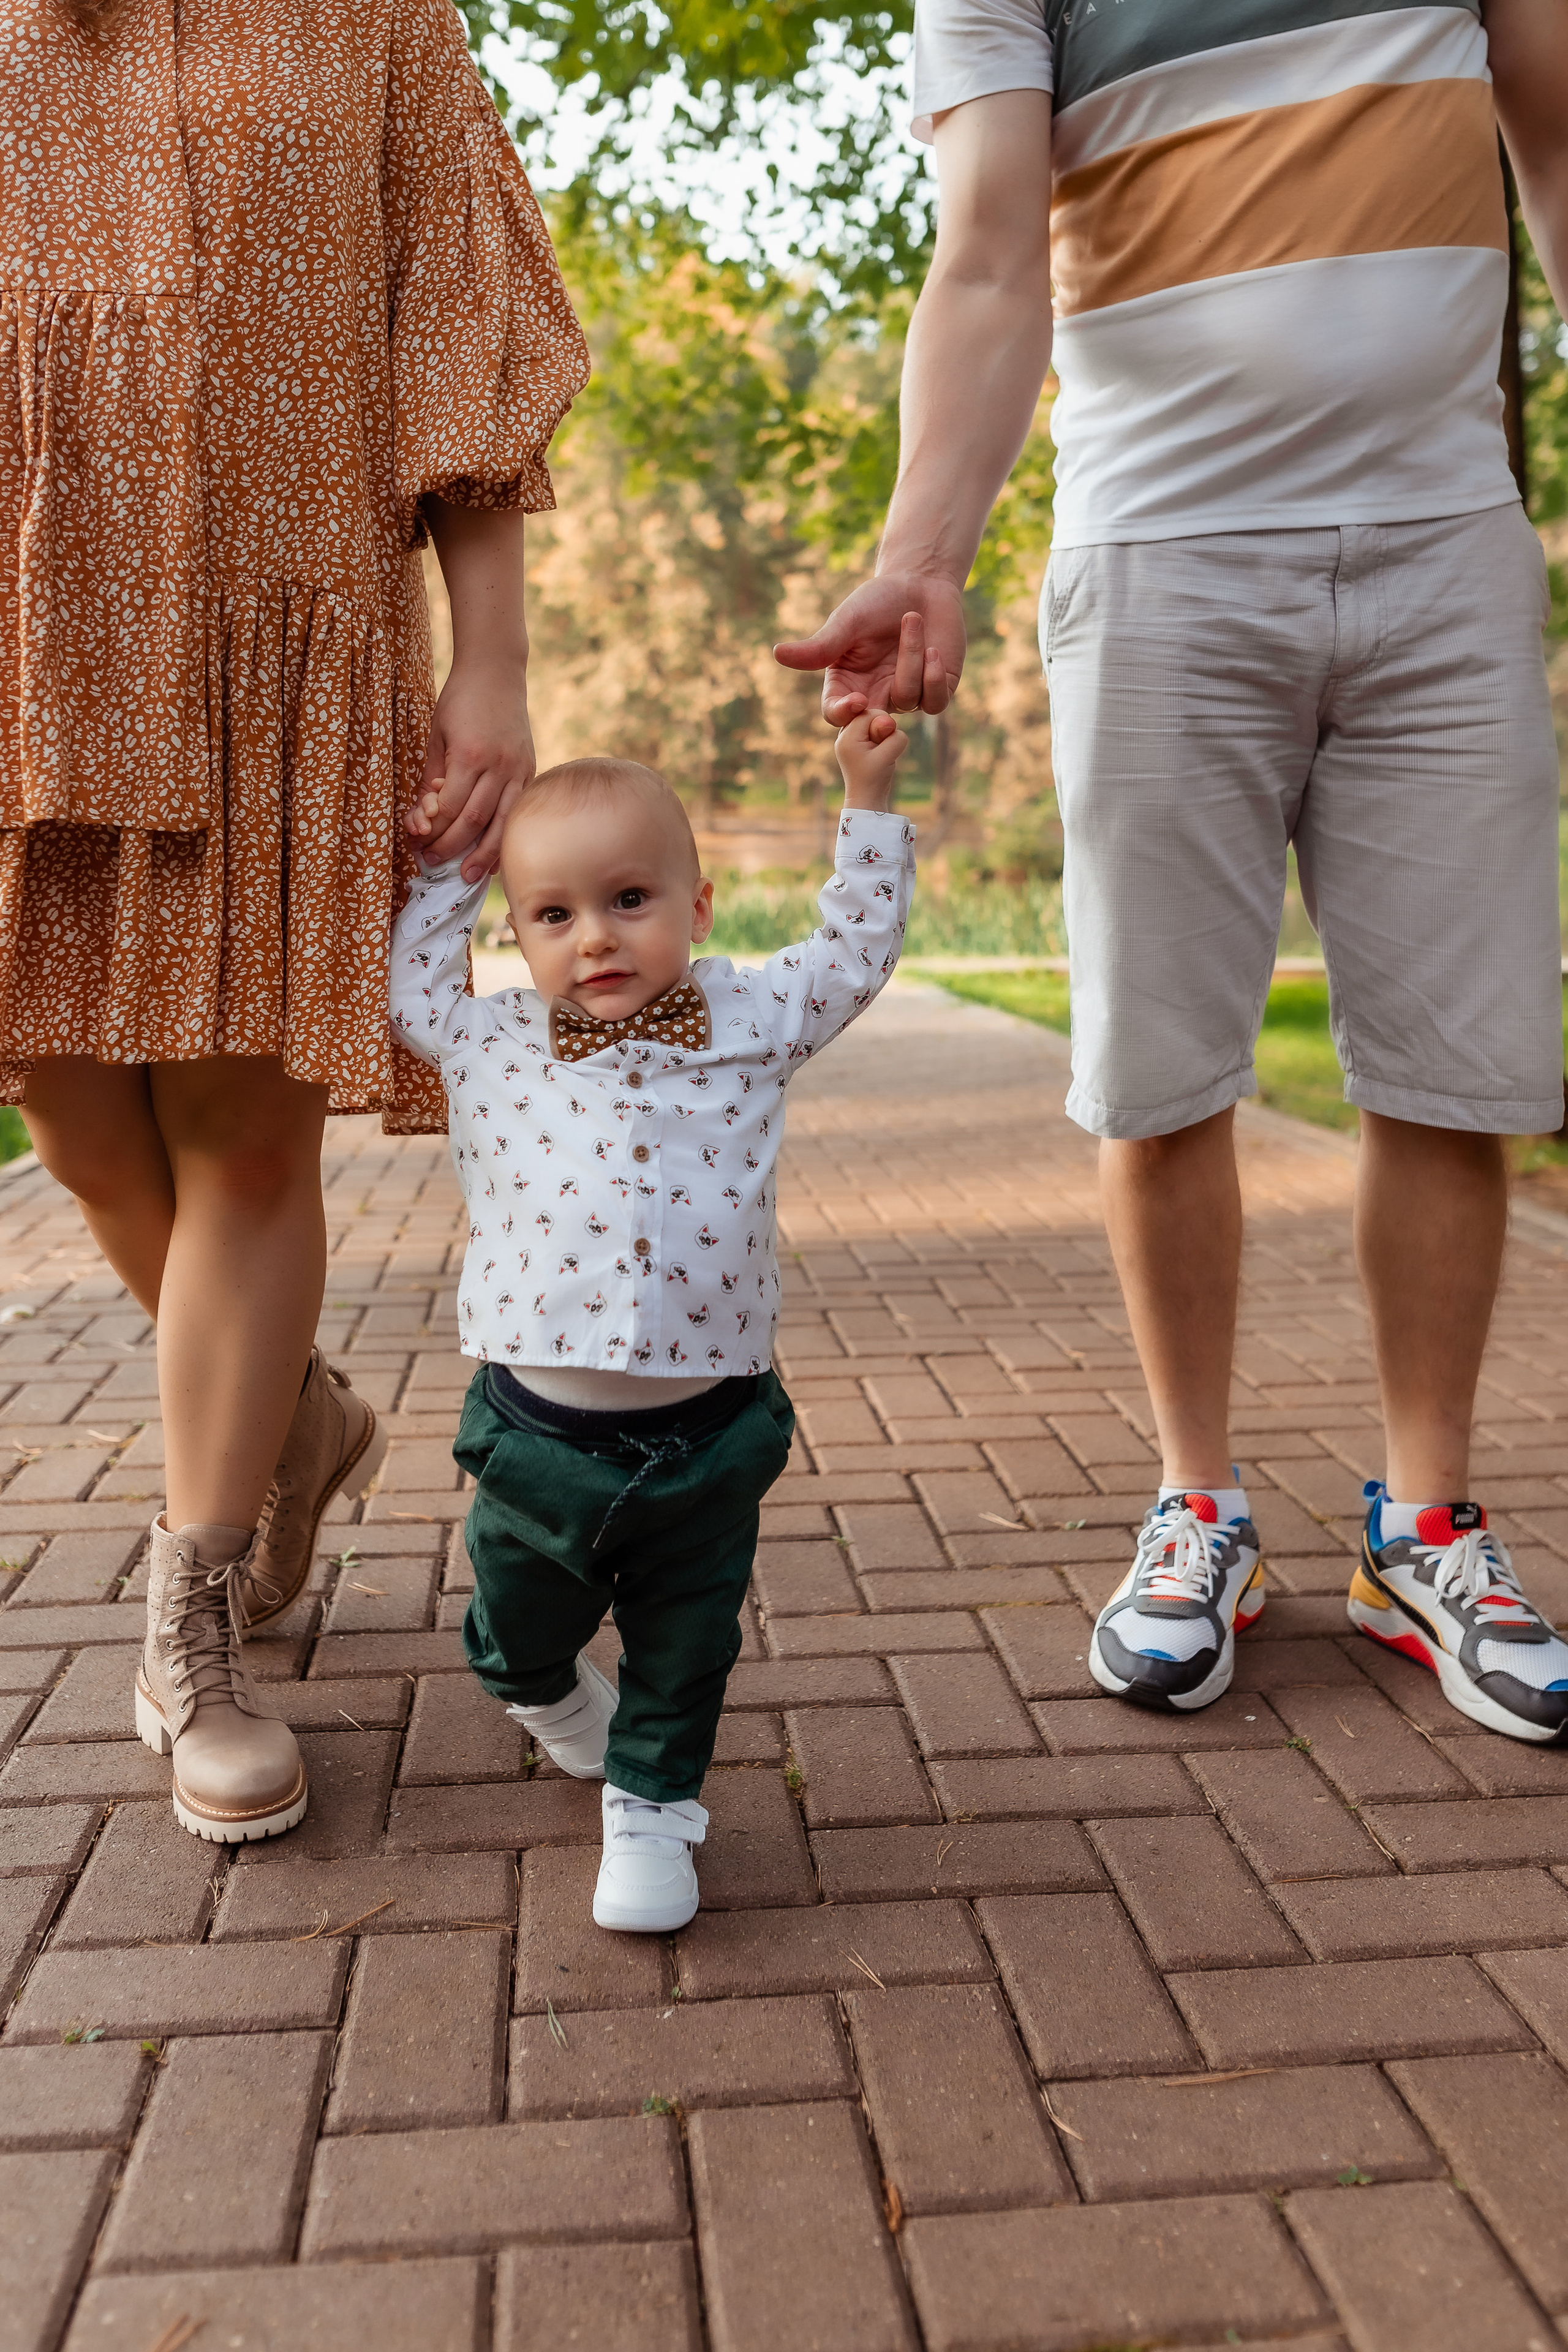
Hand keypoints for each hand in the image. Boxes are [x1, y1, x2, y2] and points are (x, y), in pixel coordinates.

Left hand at [407, 654, 535, 881]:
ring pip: (501, 822)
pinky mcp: (530, 771)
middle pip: (474, 820)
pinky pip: (517, 813)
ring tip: (470, 876)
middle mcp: (498, 766)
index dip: (432, 829)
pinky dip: (506, 837)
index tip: (418, 842)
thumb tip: (424, 817)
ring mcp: (518, 769)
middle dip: (452, 847)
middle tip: (434, 864)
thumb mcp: (437, 734)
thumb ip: (433, 776)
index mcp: (470, 755)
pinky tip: (497, 855)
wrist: (497, 672)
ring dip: (484, 854)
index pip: (449, 806)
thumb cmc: (460, 700)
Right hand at [775, 576, 964, 726]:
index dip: (844, 714)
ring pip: (908, 701)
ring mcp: (906, 694)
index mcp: (846, 681)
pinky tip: (933, 648)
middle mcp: (875, 694)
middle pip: (871, 726)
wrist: (920, 583)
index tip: (857, 701)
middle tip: (885, 721)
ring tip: (912, 618)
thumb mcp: (846, 622)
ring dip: (911, 660)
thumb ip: (819, 645)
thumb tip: (777, 653)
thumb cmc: (877, 600)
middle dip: (878, 725)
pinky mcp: (935, 690)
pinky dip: (934, 676)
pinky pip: (934, 701)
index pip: (837, 712)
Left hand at [835, 707, 908, 809]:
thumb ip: (895, 736)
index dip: (882, 724)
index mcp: (847, 737)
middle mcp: (844, 736)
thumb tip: (891, 724)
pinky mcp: (856, 745)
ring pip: (871, 723)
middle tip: (881, 749)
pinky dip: (879, 740)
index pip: (869, 713)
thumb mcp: (888, 755)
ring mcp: (849, 740)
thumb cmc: (875, 779)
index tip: (883, 742)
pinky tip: (878, 753)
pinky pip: (871, 732)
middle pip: (869, 716)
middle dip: (881, 728)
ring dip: (881, 735)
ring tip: (879, 753)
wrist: (865, 800)